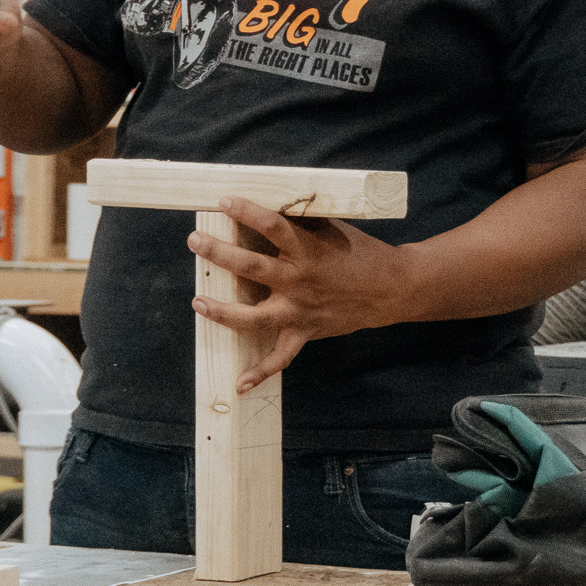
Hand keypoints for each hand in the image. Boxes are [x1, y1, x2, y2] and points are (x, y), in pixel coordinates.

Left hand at [188, 195, 409, 393]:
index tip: (224, 201)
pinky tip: (239, 385)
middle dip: (219, 253)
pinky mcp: (305, 332)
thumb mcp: (332, 229)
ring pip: (254, 316)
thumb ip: (301, 221)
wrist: (392, 289)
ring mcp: (300, 310)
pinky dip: (260, 373)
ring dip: (222, 311)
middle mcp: (300, 280)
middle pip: (251, 267)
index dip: (246, 211)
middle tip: (194, 241)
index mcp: (307, 249)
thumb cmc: (360, 252)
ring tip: (197, 301)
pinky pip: (280, 357)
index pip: (272, 225)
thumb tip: (270, 203)